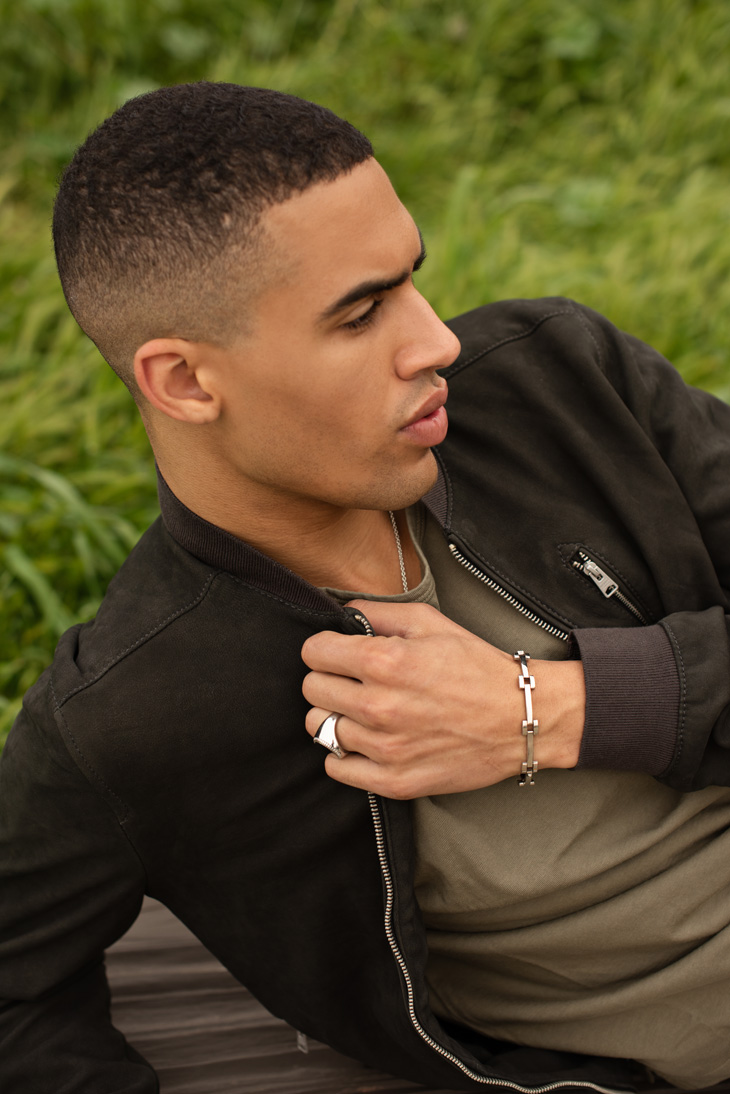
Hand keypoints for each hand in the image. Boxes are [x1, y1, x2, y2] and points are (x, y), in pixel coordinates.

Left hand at [302, 601, 584, 797]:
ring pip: (319, 727)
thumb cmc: (477, 666)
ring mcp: (385, 748)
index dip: (326, 648)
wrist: (520, 718)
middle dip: (329, 678)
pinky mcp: (394, 780)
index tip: (339, 652)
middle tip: (354, 680)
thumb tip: (340, 614)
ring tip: (364, 709)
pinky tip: (366, 739)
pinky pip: (336, 766)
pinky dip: (344, 753)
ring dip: (336, 715)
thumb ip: (378, 612)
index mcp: (385, 662)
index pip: (314, 653)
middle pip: (312, 690)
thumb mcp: (430, 622)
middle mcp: (379, 706)